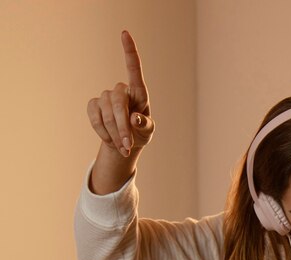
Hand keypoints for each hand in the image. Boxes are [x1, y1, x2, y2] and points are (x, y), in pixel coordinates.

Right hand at [87, 31, 153, 157]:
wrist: (124, 143)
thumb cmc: (140, 133)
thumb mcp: (147, 132)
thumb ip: (144, 125)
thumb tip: (135, 118)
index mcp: (139, 93)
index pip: (134, 70)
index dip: (129, 52)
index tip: (125, 33)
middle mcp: (122, 91)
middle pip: (118, 103)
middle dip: (122, 127)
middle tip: (128, 146)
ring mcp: (106, 97)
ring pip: (106, 113)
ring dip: (115, 134)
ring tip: (123, 146)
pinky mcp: (94, 106)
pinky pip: (95, 118)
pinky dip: (103, 132)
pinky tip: (110, 140)